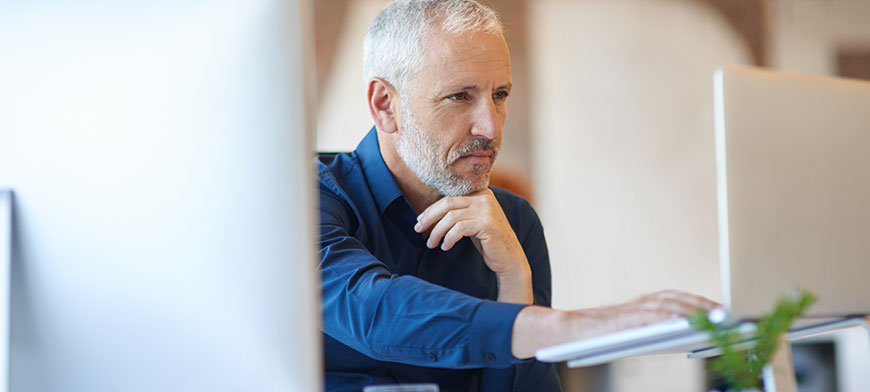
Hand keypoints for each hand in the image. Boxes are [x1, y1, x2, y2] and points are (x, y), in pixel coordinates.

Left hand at [414, 188, 531, 302]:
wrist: (510, 259)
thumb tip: (429, 212)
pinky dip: (449, 238)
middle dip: (429, 217)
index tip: (420, 221)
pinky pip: (459, 229)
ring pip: (451, 217)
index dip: (431, 209)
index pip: (449, 197)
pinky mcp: (487, 225)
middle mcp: (485, 198)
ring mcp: (487, 210)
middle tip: (417, 229)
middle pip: (447, 203)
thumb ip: (459, 212)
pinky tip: (445, 247)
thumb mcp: (473, 221)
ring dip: (436, 231)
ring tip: (431, 244)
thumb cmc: (488, 241)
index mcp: (481, 193)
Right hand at [511, 290, 719, 358]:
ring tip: (710, 318)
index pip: (675, 299)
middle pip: (674, 298)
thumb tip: (685, 335)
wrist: (563, 334)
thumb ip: (653, 331)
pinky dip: (664, 317)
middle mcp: (636, 305)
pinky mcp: (618, 321)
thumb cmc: (597, 338)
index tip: (721, 310)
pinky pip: (645, 317)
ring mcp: (627, 311)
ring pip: (663, 304)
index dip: (698, 302)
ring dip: (688, 308)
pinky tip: (681, 323)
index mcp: (641, 307)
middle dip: (700, 304)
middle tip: (723, 314)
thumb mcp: (631, 334)